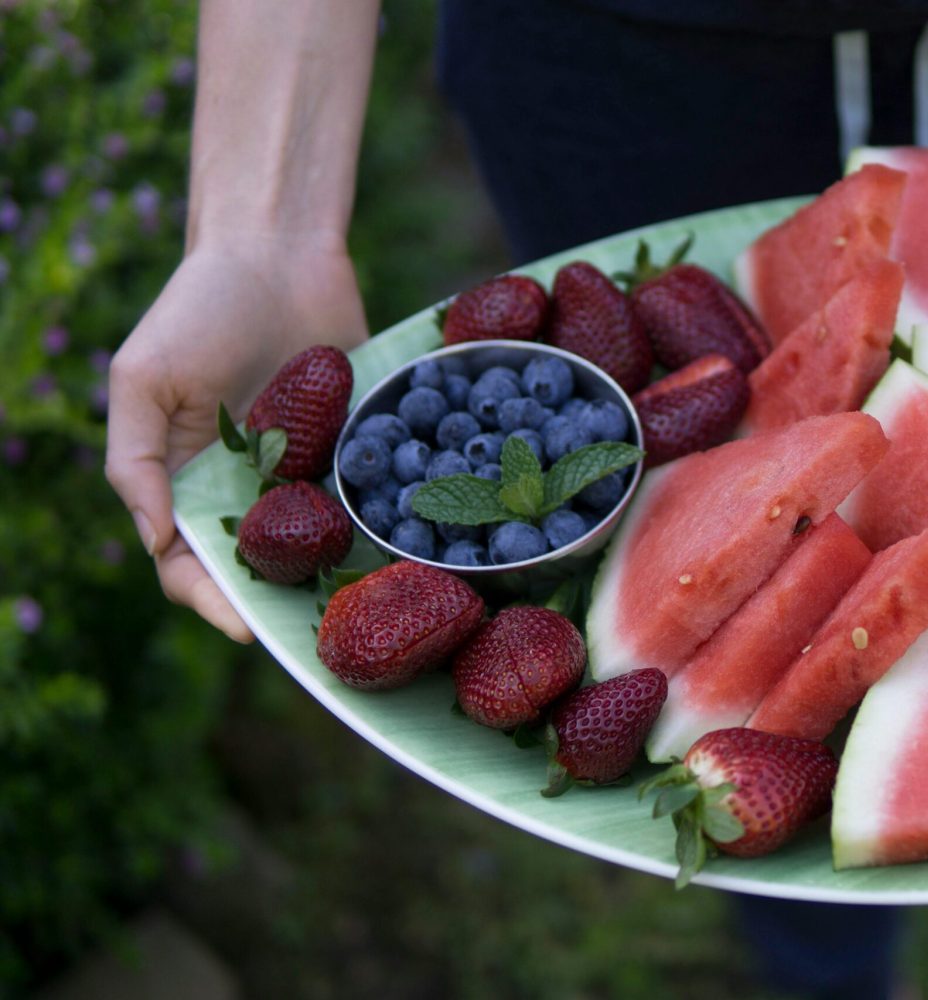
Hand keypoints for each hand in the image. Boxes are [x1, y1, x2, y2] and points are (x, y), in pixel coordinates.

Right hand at [106, 236, 367, 640]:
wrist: (279, 252)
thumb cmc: (199, 307)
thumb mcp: (145, 378)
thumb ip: (135, 459)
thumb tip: (156, 540)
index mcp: (186, 481)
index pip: (188, 566)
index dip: (211, 600)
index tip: (247, 627)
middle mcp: (246, 486)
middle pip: (258, 567)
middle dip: (281, 602)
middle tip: (317, 630)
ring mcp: (305, 470)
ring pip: (316, 545)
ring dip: (334, 577)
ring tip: (363, 608)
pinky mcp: (356, 446)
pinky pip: (366, 498)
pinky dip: (379, 527)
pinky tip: (402, 553)